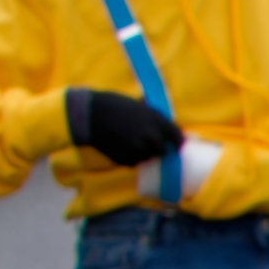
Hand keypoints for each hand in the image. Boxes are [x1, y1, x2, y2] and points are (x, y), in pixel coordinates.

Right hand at [62, 87, 177, 171]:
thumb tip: (168, 126)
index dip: (177, 142)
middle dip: (157, 149)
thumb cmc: (115, 105)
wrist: (90, 113)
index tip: (175, 145)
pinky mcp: (124, 158)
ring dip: (143, 153)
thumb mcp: (140, 106)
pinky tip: (120, 147)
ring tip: (130, 142)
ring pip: (148, 158)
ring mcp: (138, 149)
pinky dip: (130, 158)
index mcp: (158, 121)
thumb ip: (155, 118)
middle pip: (163, 151)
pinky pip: (133, 163)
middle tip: (148, 144)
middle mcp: (151, 136)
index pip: (178, 138)